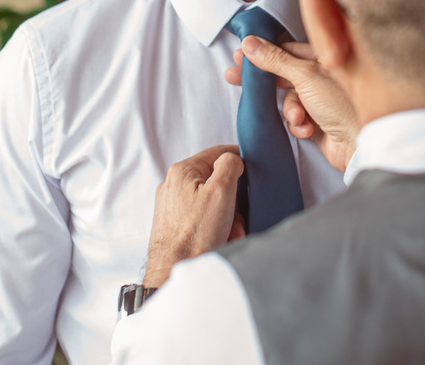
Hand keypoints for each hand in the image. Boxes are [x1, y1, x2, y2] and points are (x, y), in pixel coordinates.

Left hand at [143, 145, 244, 288]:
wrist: (173, 271)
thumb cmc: (196, 234)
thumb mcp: (221, 191)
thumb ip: (229, 165)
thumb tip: (233, 159)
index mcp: (182, 171)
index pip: (216, 153)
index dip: (238, 158)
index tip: (253, 167)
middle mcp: (172, 185)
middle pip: (215, 180)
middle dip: (232, 199)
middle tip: (238, 217)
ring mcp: (171, 205)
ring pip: (210, 201)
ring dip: (226, 216)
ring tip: (229, 234)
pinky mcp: (173, 223)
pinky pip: (202, 217)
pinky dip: (215, 226)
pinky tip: (220, 239)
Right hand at [225, 38, 358, 171]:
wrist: (361, 143)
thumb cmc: (343, 103)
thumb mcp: (306, 75)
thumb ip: (276, 59)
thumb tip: (250, 43)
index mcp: (325, 57)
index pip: (287, 48)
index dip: (263, 52)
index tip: (240, 56)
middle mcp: (323, 76)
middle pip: (284, 73)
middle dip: (265, 81)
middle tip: (235, 78)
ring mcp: (320, 99)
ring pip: (288, 99)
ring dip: (291, 109)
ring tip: (300, 117)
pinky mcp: (318, 122)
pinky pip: (296, 119)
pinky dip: (300, 125)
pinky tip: (309, 129)